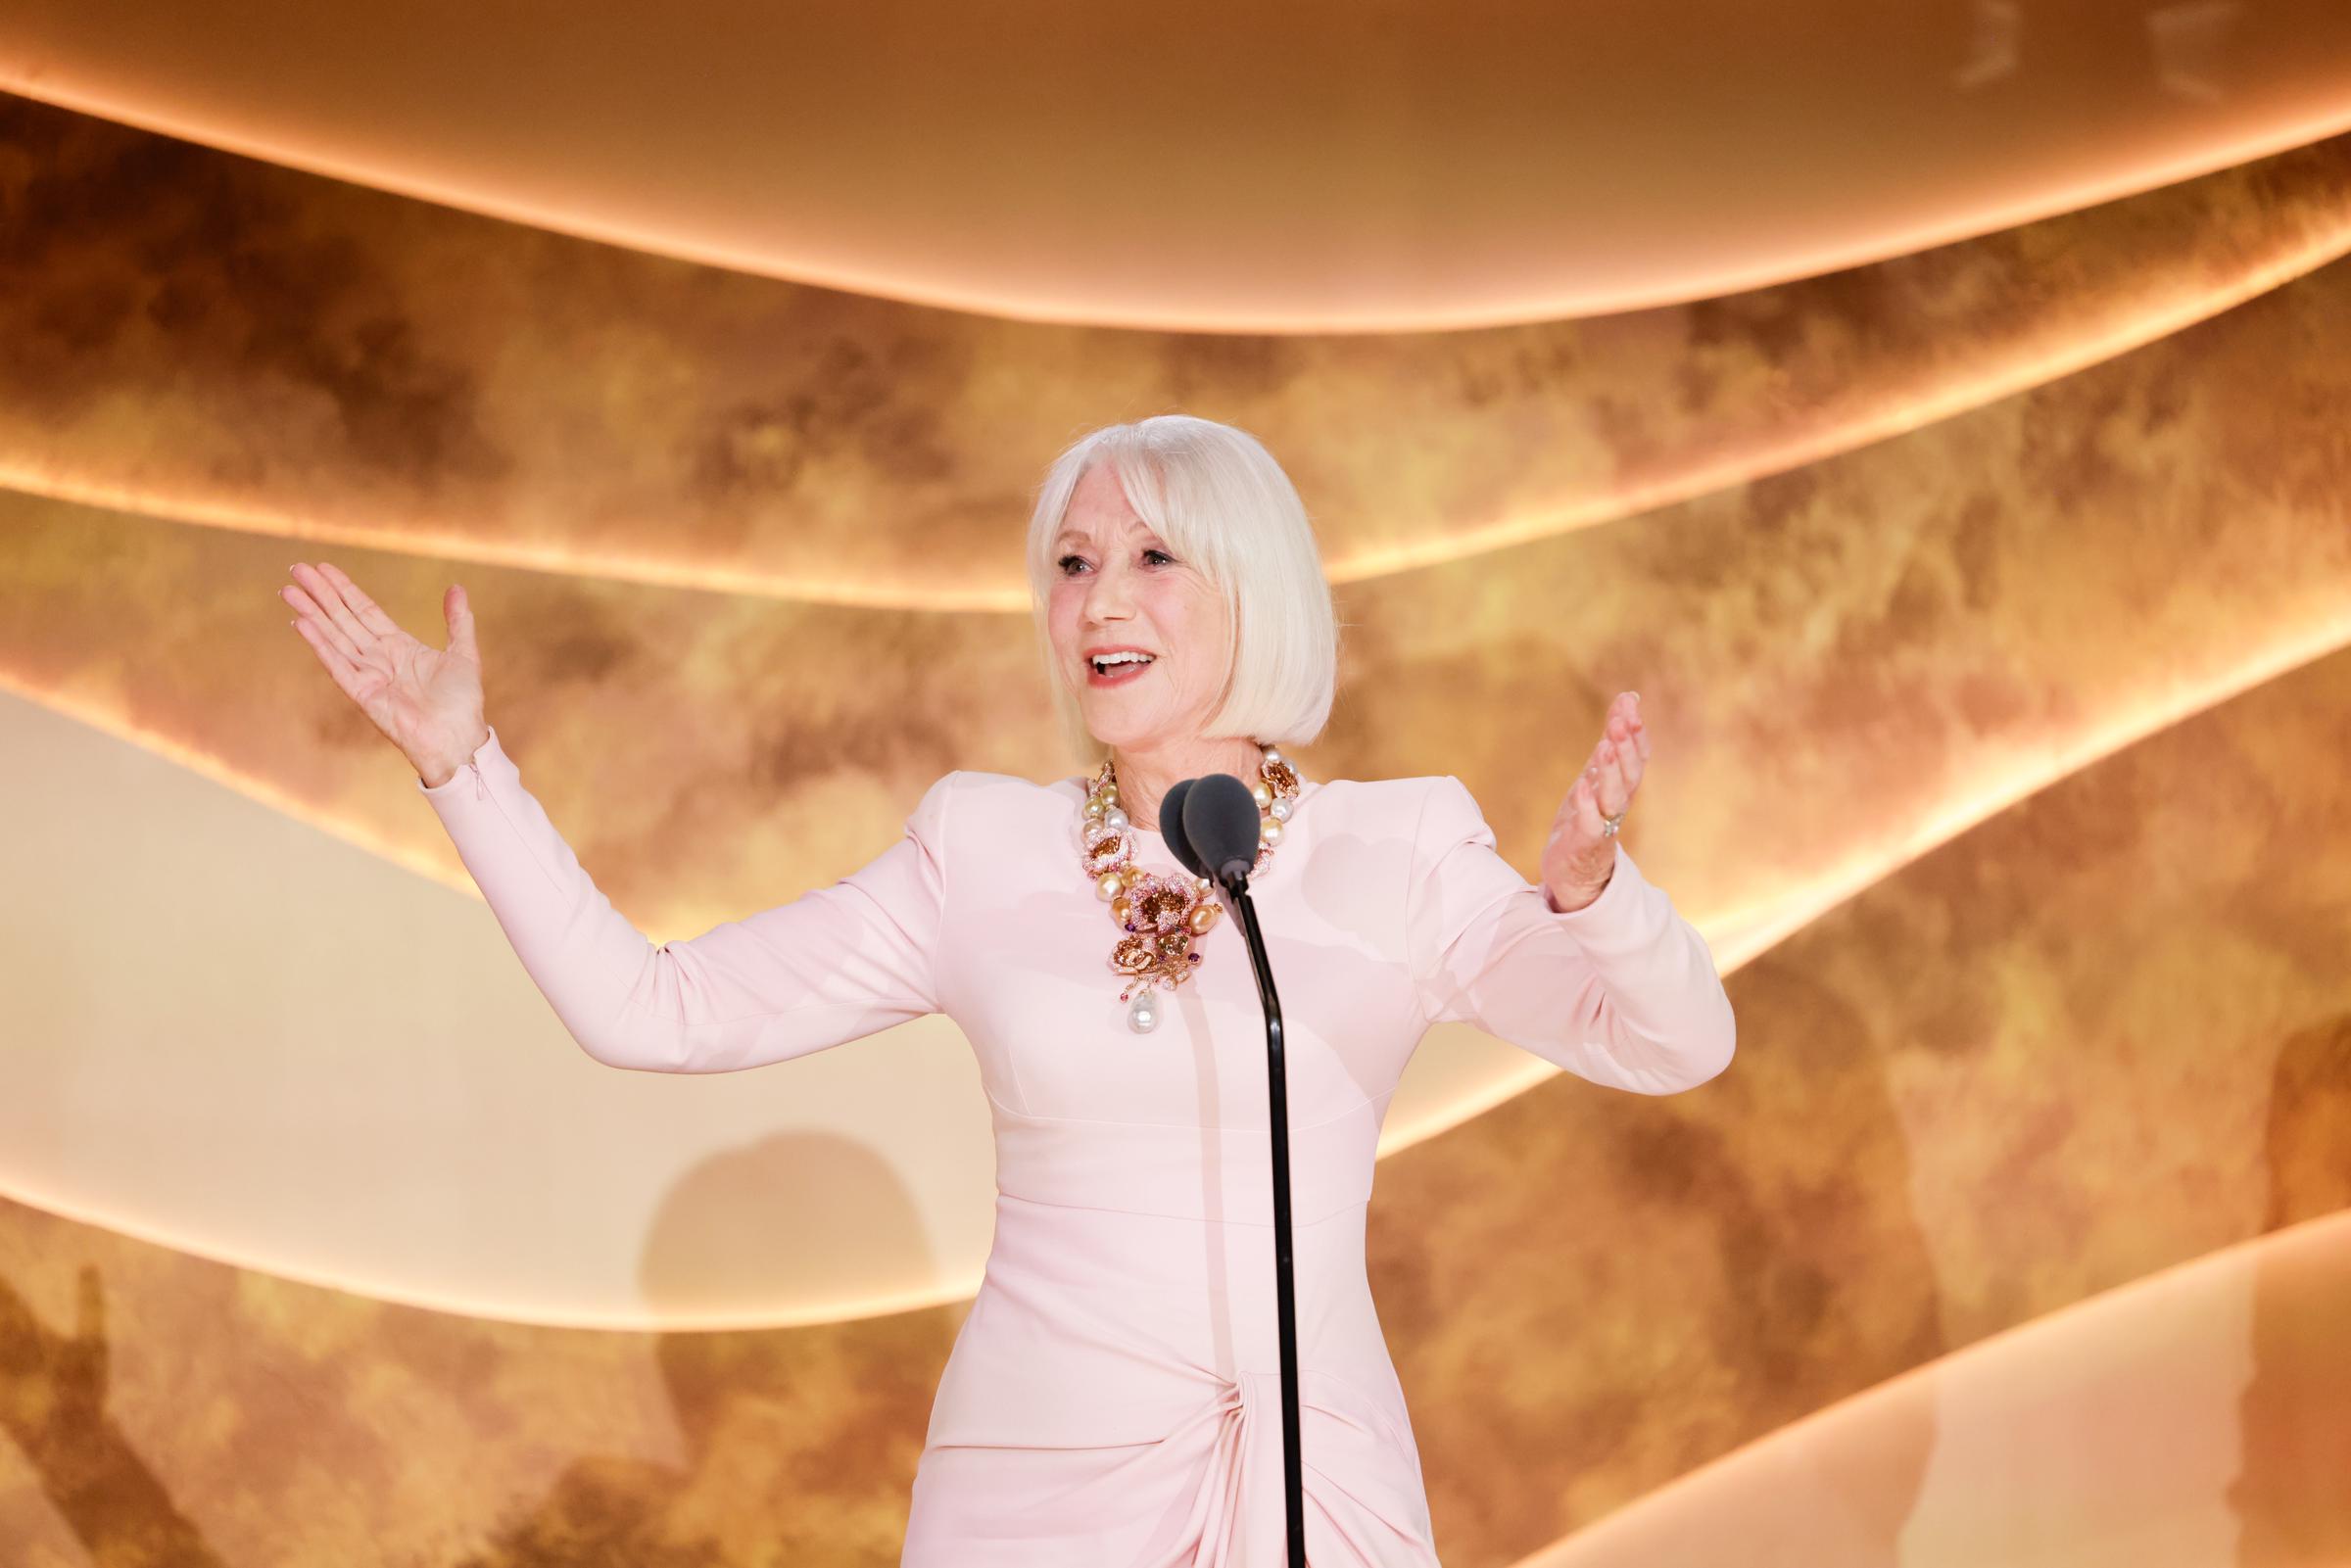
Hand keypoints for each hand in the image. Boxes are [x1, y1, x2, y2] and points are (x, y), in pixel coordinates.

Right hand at [281, 562, 487, 783]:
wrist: (458, 739)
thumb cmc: (461, 703)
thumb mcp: (463, 653)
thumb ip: (457, 621)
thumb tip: (456, 587)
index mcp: (400, 647)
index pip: (365, 611)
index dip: (345, 590)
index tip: (324, 569)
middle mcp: (379, 658)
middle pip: (343, 619)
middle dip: (321, 594)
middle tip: (297, 568)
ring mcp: (368, 675)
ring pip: (334, 637)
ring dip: (312, 613)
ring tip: (289, 590)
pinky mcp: (362, 694)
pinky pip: (337, 665)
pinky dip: (320, 645)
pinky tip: (302, 624)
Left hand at [1541, 691, 1647, 912]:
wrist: (1572, 869)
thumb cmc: (1586, 816)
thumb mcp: (1597, 773)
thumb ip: (1613, 739)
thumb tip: (1628, 698)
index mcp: (1622, 786)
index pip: (1637, 756)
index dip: (1635, 733)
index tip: (1630, 707)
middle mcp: (1617, 804)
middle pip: (1630, 775)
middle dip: (1626, 748)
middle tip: (1619, 722)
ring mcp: (1602, 825)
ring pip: (1614, 798)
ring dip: (1611, 772)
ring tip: (1603, 746)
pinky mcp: (1584, 844)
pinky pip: (1589, 825)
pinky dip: (1587, 807)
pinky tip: (1582, 787)